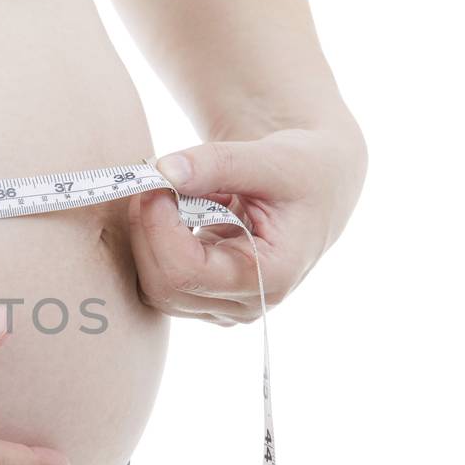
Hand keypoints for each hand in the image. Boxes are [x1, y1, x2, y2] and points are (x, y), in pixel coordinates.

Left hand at [128, 124, 367, 323]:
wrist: (317, 187)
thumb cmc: (302, 171)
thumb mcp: (271, 157)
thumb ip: (217, 163)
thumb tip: (162, 171)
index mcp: (271, 276)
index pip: (188, 271)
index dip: (158, 226)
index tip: (155, 182)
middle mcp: (247, 304)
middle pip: (163, 285)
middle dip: (147, 230)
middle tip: (152, 181)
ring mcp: (224, 308)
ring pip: (155, 286)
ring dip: (149, 236)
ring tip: (176, 193)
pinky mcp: (207, 299)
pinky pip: (160, 279)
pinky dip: (156, 242)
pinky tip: (181, 212)